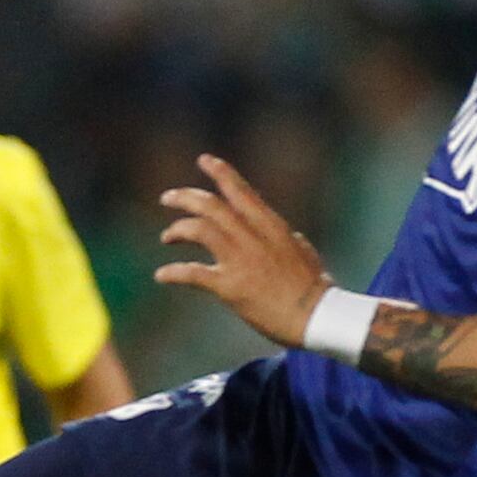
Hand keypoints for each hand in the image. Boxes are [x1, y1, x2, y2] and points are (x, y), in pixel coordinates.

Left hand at [154, 154, 332, 348]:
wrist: (315, 316)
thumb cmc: (312, 286)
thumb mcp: (298, 248)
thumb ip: (279, 234)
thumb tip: (271, 225)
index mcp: (271, 226)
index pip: (241, 191)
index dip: (220, 173)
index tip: (204, 160)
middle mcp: (253, 237)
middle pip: (211, 206)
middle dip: (185, 197)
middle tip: (167, 198)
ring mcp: (240, 260)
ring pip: (199, 230)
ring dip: (177, 230)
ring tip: (166, 237)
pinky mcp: (229, 287)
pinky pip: (192, 273)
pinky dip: (173, 272)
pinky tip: (161, 275)